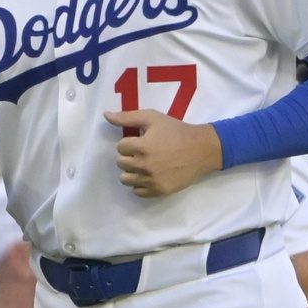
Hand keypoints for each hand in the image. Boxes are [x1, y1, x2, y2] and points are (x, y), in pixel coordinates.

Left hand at [105, 110, 221, 197]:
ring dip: (131, 171)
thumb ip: (127, 117)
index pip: (120, 147)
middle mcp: (144, 165)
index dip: (129, 143)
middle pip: (121, 163)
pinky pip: (137, 192)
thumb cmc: (176, 131)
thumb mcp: (152, 117)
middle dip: (129, 156)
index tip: (141, 141)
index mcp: (141, 147)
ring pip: (125, 179)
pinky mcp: (159, 191)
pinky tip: (149, 175)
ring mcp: (152, 180)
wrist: (201, 149)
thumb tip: (106, 115)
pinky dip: (140, 184)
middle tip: (143, 152)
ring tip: (144, 164)